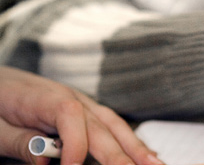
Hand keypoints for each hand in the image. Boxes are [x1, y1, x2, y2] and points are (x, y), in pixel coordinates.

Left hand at [0, 66, 162, 164]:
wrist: (2, 79)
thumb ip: (19, 141)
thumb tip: (45, 159)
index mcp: (47, 98)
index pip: (69, 115)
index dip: (74, 145)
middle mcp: (72, 98)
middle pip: (101, 125)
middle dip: (121, 152)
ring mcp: (83, 103)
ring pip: (113, 125)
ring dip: (136, 146)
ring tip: (156, 164)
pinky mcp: (86, 111)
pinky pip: (112, 125)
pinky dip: (129, 140)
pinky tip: (144, 154)